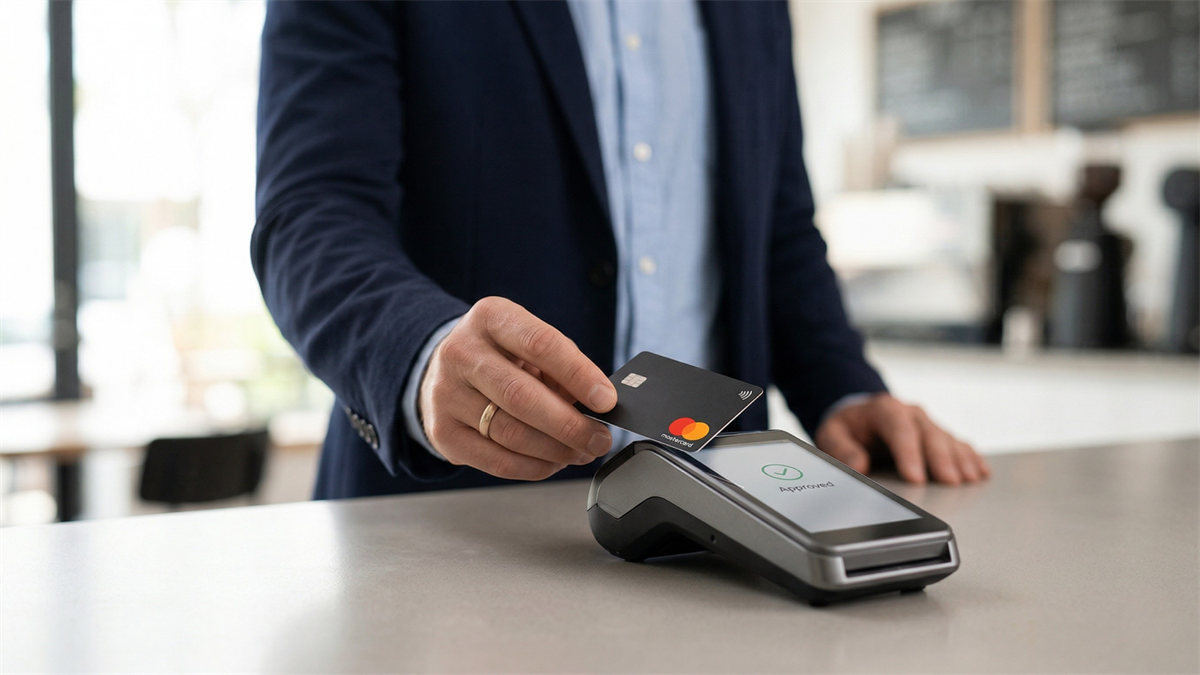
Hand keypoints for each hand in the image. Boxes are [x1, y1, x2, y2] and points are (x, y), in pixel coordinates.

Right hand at [418, 296, 616, 479]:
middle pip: (522, 396)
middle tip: (599, 439)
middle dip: (570, 425)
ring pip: (510, 433)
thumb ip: (562, 368)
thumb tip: (598, 406)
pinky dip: (533, 467)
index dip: (579, 375)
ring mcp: (446, 393)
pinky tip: (552, 462)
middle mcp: (461, 352)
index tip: (606, 400)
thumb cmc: (501, 355)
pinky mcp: (442, 432)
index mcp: (491, 318)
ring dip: (555, 450)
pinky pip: (495, 461)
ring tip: (580, 452)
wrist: (446, 368)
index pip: (540, 345)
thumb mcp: (529, 344)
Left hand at [815, 394, 988, 484]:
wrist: (859, 414)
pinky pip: (958, 443)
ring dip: (960, 459)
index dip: (909, 453)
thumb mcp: (832, 434)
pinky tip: (980, 471)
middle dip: (941, 459)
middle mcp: (910, 413)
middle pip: (929, 434)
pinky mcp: (937, 434)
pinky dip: (970, 457)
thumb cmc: (847, 427)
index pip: (899, 430)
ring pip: (947, 439)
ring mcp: (927, 423)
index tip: (915, 477)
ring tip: (969, 479)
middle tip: (950, 482)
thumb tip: (857, 465)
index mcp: (884, 410)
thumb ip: (841, 449)